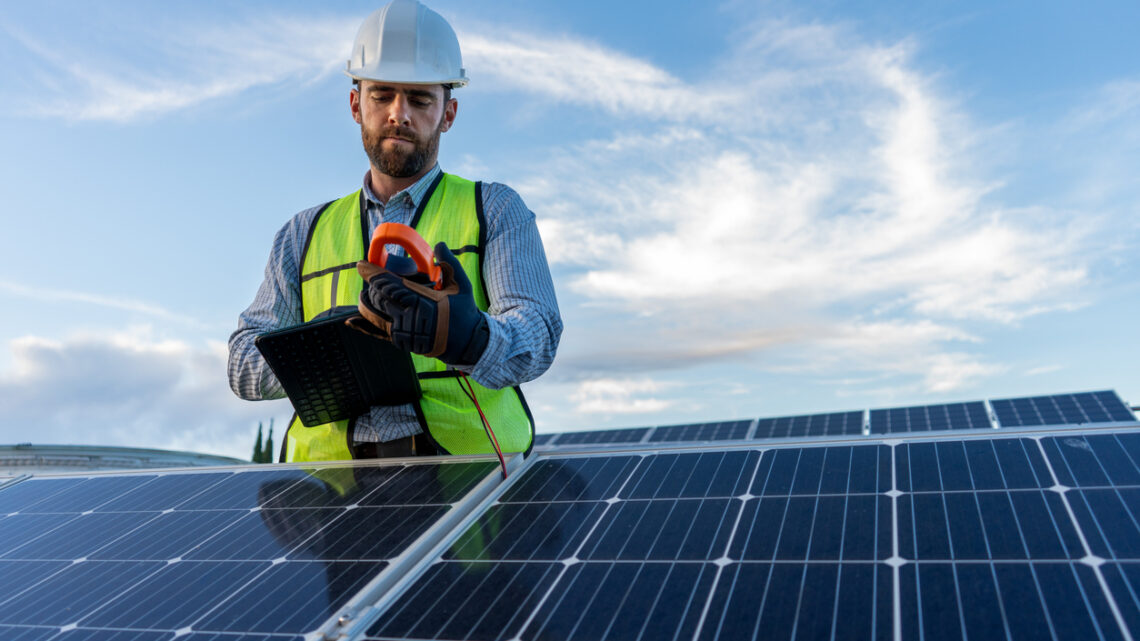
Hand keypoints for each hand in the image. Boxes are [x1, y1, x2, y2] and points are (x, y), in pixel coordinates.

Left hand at [355, 243, 488, 365]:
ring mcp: (402, 331)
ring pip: (373, 314)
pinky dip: (362, 327)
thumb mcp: (461, 284)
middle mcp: (408, 316)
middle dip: (371, 285)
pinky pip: (376, 334)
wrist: (466, 342)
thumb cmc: (464, 311)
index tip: (361, 265)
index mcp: (421, 300)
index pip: (388, 284)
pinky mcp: (401, 342)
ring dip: (365, 302)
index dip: (371, 273)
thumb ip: (449, 263)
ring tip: (364, 294)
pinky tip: (351, 322)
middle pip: (378, 297)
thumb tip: (439, 244)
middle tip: (369, 276)